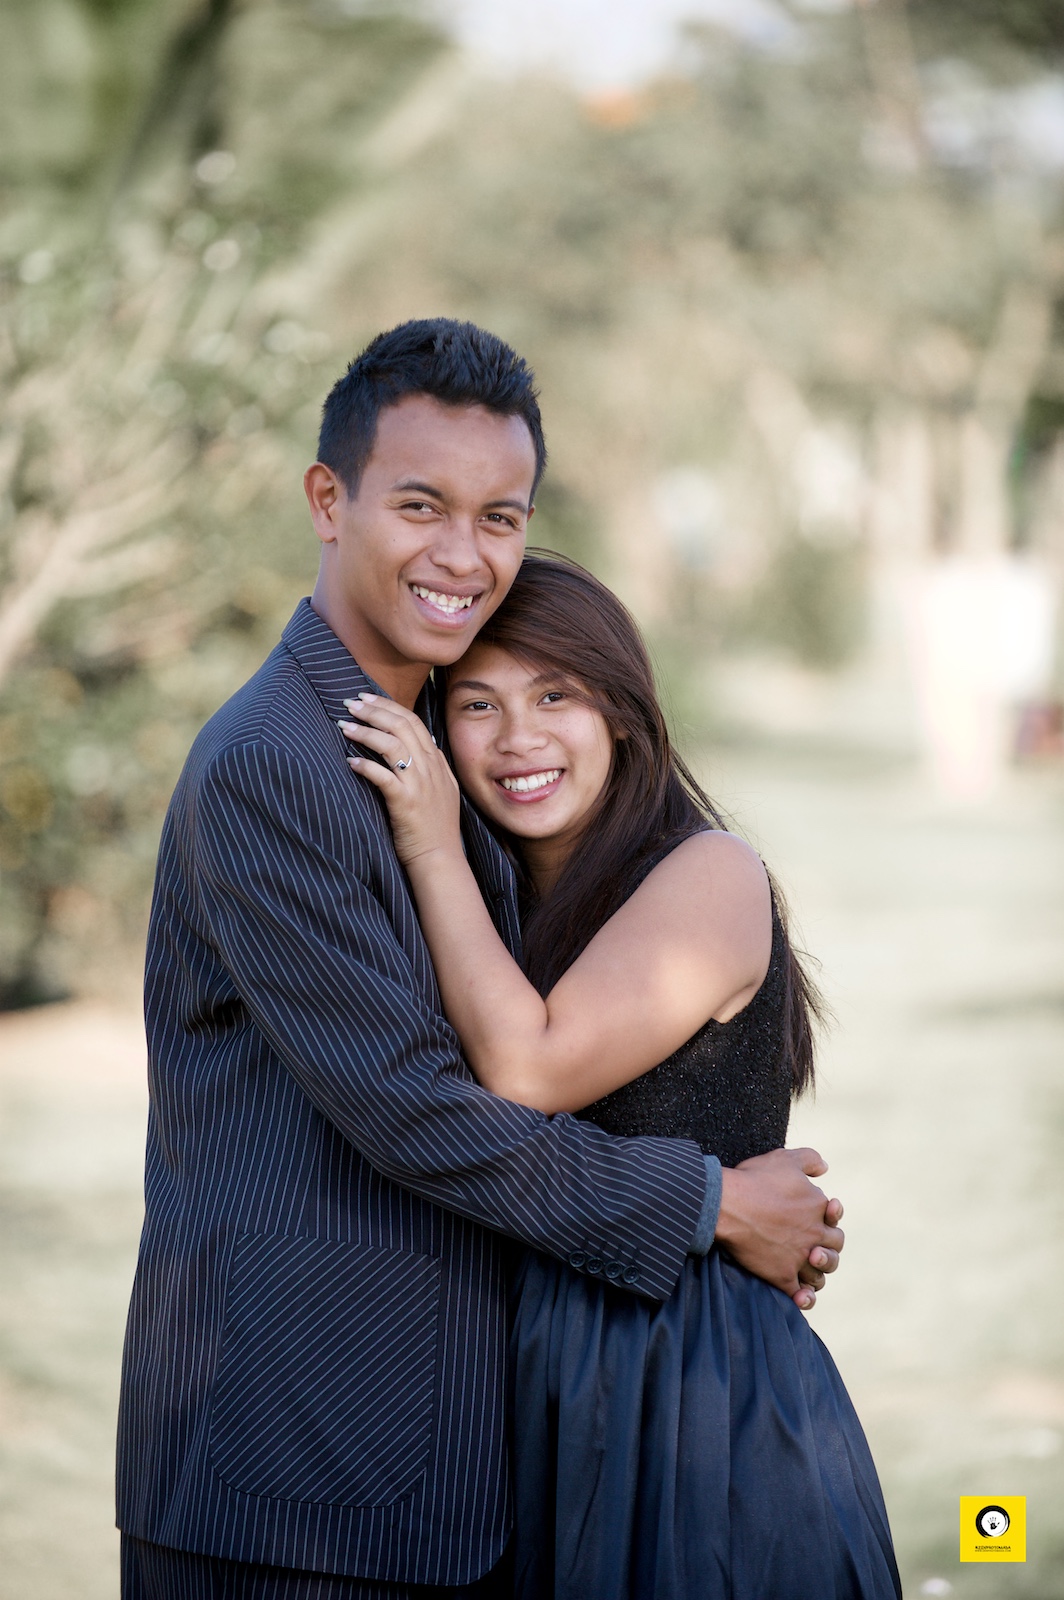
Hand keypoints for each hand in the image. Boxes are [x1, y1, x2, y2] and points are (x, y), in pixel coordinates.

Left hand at [339, 695, 461, 866]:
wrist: (440, 857)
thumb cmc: (435, 827)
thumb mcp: (441, 789)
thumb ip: (431, 765)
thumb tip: (416, 744)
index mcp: (436, 762)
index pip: (413, 722)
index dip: (388, 706)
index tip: (367, 698)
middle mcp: (429, 769)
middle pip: (401, 726)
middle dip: (374, 711)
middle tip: (351, 703)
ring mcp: (418, 785)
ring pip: (392, 745)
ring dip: (366, 732)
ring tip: (345, 726)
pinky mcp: (405, 802)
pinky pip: (382, 777)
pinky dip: (365, 765)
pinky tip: (350, 761)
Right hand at [715, 1148, 843, 1312]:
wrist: (727, 1204)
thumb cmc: (755, 1180)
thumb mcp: (785, 1159)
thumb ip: (809, 1160)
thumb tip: (825, 1168)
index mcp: (818, 1208)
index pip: (834, 1222)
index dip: (829, 1220)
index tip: (816, 1218)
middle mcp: (814, 1235)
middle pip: (833, 1251)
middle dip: (826, 1250)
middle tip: (810, 1247)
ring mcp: (799, 1258)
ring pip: (819, 1276)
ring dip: (816, 1274)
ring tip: (803, 1269)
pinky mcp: (783, 1276)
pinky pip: (800, 1295)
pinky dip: (803, 1298)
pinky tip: (800, 1296)